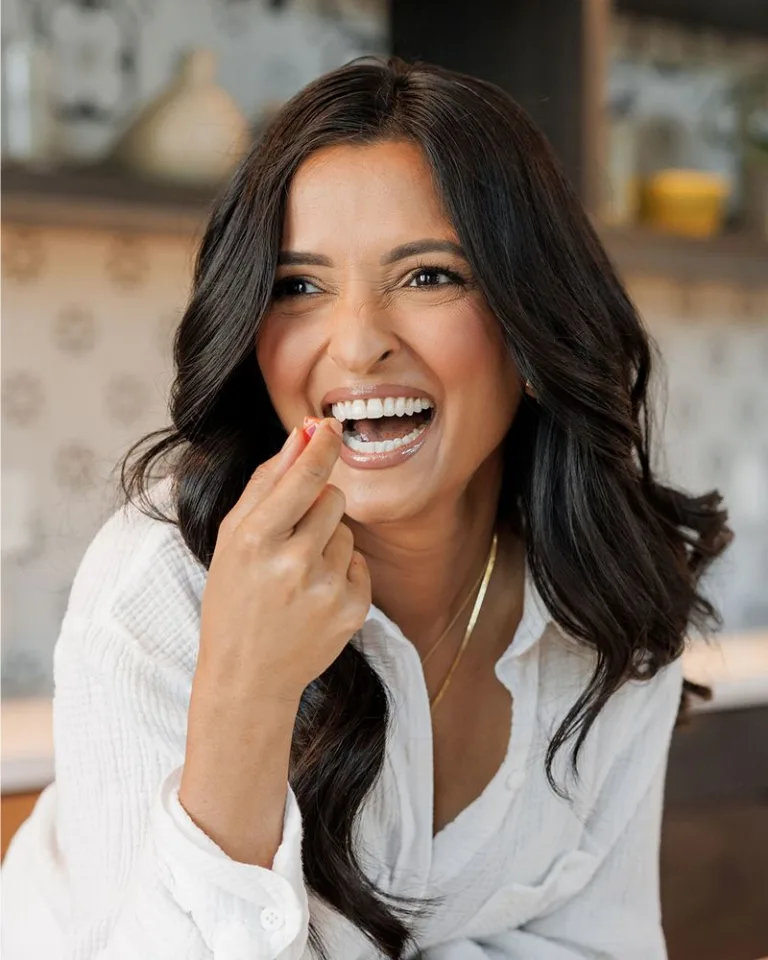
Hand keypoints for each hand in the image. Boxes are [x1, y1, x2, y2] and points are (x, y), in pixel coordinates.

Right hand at [196, 418, 370, 703]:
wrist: (248, 676)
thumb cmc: (234, 597)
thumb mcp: (232, 538)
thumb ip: (267, 483)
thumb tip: (302, 435)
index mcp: (256, 539)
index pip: (305, 476)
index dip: (323, 445)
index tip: (331, 426)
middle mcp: (294, 562)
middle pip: (334, 498)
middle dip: (318, 507)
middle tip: (291, 539)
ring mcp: (327, 589)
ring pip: (348, 531)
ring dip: (328, 542)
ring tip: (298, 576)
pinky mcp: (353, 611)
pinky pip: (359, 563)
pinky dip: (341, 572)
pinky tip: (314, 596)